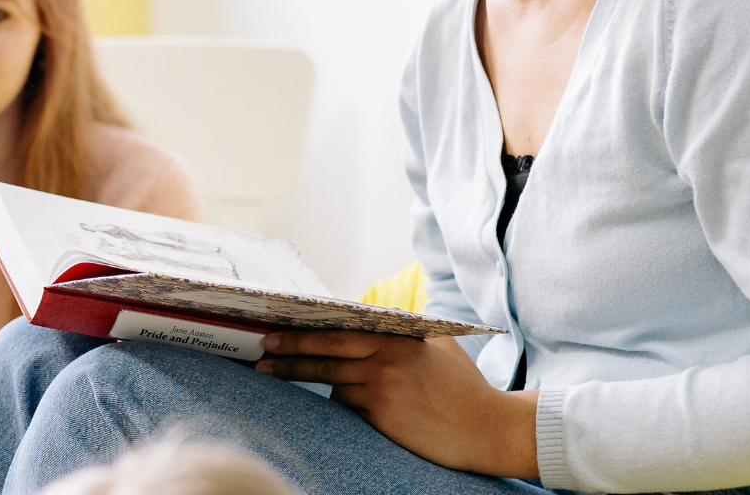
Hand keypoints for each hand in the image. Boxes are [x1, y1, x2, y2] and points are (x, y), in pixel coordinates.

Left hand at [254, 332, 538, 479]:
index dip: (305, 333)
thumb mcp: (440, 347)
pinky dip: (348, 404)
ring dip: (314, 380)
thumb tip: (377, 320)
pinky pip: (351, 409)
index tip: (277, 333)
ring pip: (334, 385)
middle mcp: (386, 362)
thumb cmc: (466, 388)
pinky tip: (353, 404)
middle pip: (325, 356)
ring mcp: (383, 392)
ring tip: (279, 375)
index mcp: (398, 340)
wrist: (487, 429)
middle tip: (262, 354)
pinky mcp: (383, 419)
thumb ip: (408, 334)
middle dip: (288, 355)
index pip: (339, 332)